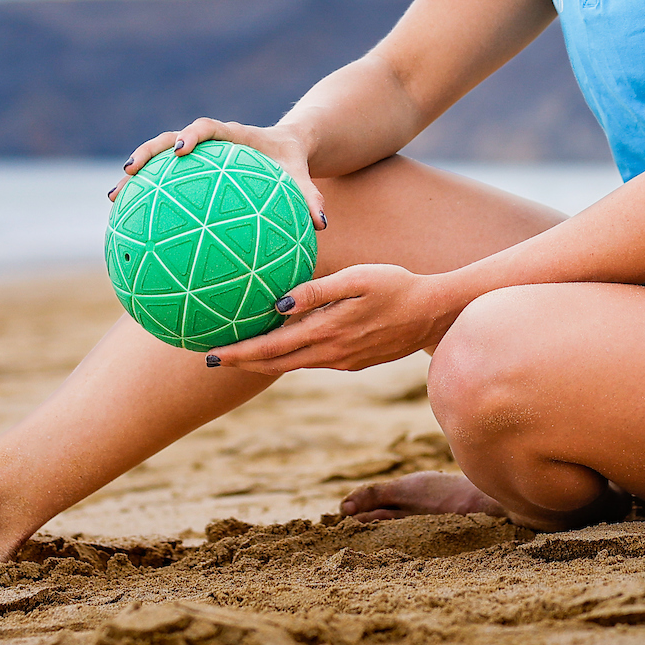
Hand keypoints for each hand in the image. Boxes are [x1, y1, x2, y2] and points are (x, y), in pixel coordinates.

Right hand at [108, 116, 328, 230]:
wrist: (286, 150)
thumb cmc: (292, 164)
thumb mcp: (301, 177)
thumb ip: (310, 197)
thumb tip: (321, 225)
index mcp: (233, 135)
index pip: (208, 126)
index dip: (192, 134)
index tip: (180, 150)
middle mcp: (208, 142)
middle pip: (169, 139)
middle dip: (148, 152)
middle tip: (129, 171)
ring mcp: (196, 155)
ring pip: (158, 158)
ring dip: (136, 175)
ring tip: (114, 198)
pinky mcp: (191, 170)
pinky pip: (165, 181)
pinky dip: (148, 197)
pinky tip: (132, 225)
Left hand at [206, 264, 449, 375]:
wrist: (434, 313)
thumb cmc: (396, 285)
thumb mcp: (357, 278)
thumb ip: (316, 290)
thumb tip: (277, 304)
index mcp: (327, 332)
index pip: (272, 349)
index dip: (240, 353)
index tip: (211, 355)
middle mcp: (331, 354)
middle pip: (275, 364)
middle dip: (242, 362)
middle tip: (210, 358)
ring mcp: (343, 362)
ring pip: (292, 366)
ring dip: (262, 363)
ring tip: (237, 354)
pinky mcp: (352, 362)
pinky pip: (311, 362)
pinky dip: (288, 359)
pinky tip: (280, 347)